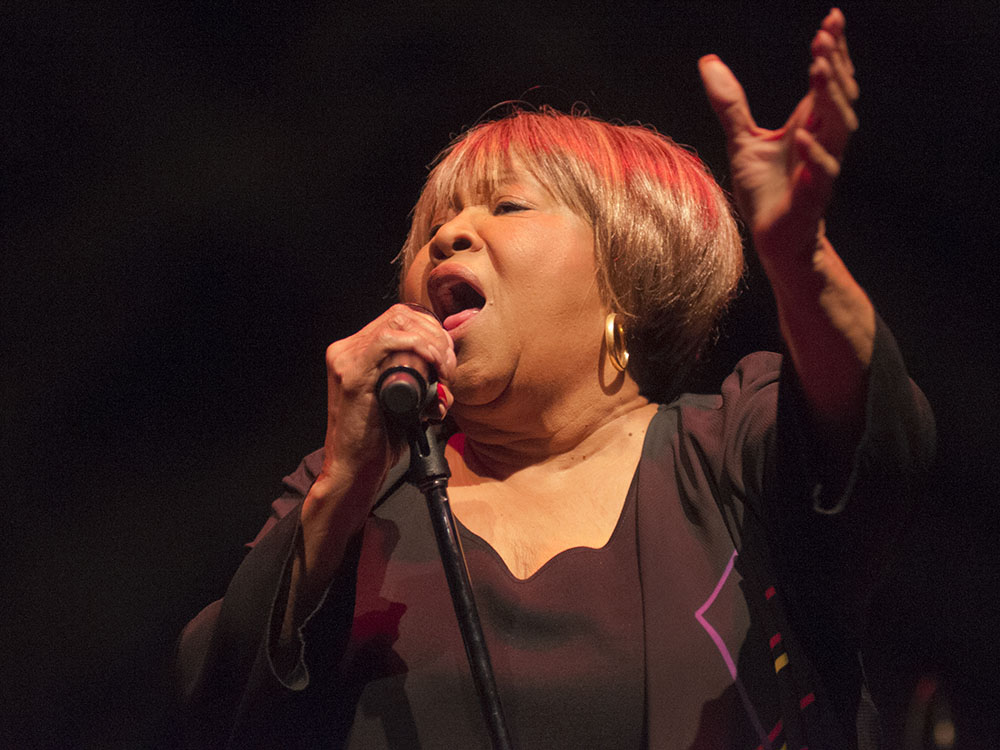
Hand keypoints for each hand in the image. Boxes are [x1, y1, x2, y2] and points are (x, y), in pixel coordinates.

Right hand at [312, 303, 456, 518]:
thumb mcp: (405, 402)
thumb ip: (420, 384)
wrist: (357, 470)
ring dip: (431, 343)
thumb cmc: (380, 440)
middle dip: (436, 337)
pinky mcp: (351, 375)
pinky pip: (387, 341)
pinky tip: (432, 363)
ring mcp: (346, 360)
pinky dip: (417, 346)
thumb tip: (446, 376)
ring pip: (398, 324)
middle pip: (402, 316)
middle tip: (449, 368)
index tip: (448, 359)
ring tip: (443, 372)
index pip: (401, 319)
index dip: (432, 331)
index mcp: (357, 351)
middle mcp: (347, 350)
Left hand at [698, 8, 858, 265]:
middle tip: (823, 38)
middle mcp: (821, 143)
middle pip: (838, 98)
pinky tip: (801, 137)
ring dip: (831, 99)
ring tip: (818, 69)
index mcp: (810, 125)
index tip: (831, 19)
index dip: (833, 51)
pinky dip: (814, 156)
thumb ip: (731, 103)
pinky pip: (821, 176)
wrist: (774, 240)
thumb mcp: (742, 140)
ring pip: (838, 131)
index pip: (827, 81)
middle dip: (834, 67)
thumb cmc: (765, 192)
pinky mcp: (811, 200)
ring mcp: (820, 171)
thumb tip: (709, 62)